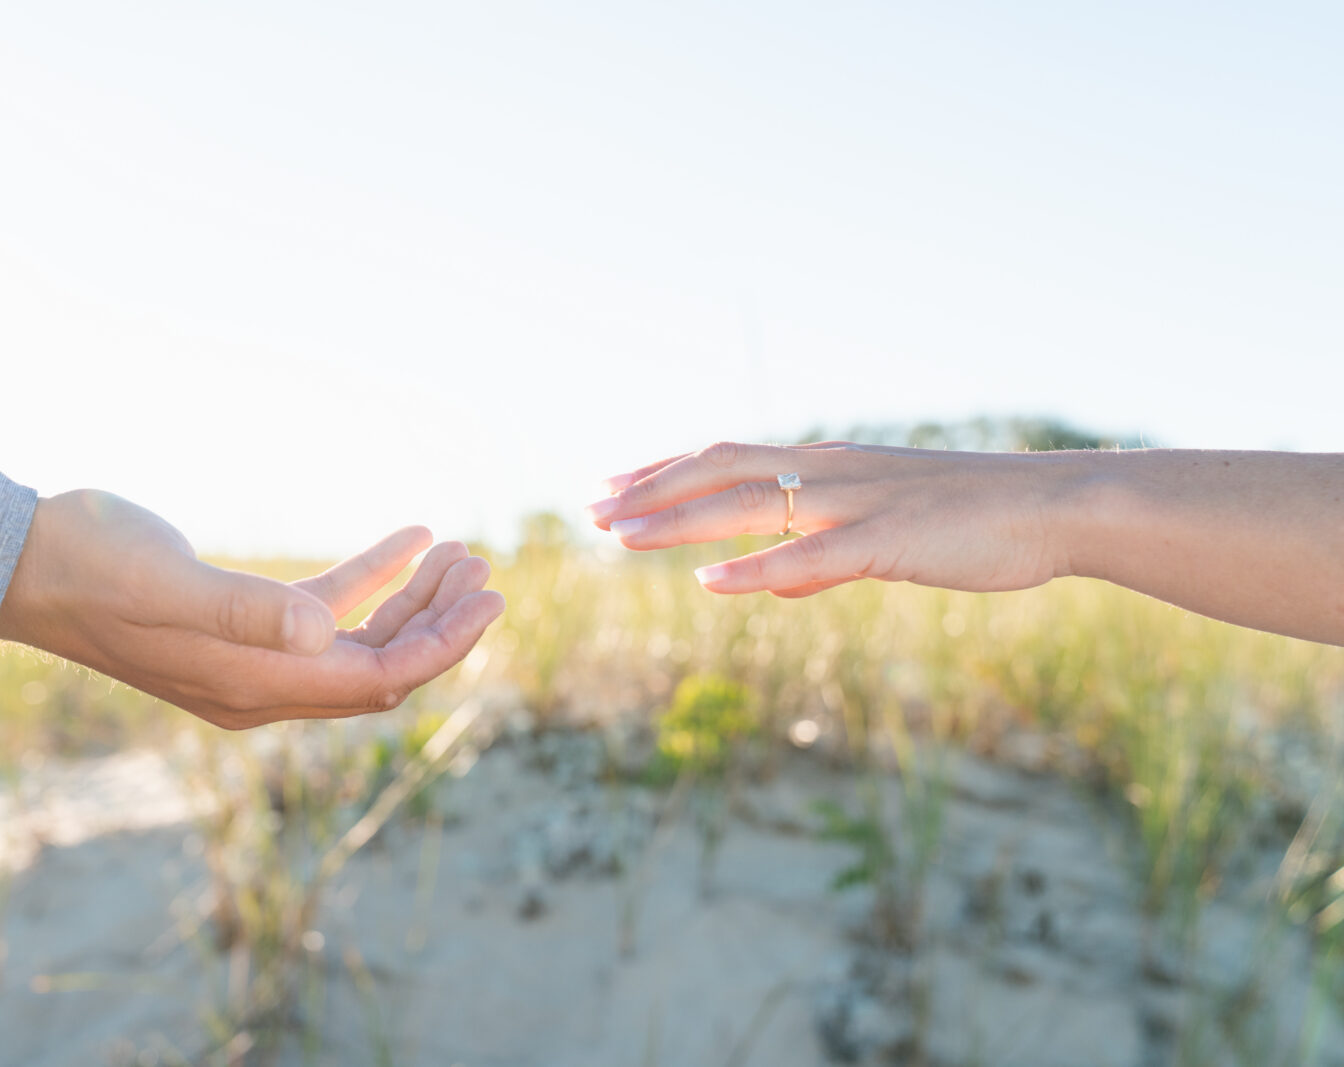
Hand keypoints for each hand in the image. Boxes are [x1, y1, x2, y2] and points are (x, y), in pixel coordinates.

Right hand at [0, 490, 505, 726]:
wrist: (20, 563)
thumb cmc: (88, 564)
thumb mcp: (166, 583)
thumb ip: (246, 610)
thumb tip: (325, 633)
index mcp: (255, 685)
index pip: (378, 680)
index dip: (442, 644)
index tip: (490, 599)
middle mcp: (263, 684)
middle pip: (380, 666)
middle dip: (439, 622)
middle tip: (485, 570)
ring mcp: (253, 657)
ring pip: (359, 641)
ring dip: (412, 601)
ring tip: (460, 552)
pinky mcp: (241, 623)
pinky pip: (325, 610)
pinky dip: (372, 578)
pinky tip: (410, 538)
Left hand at [587, 442, 1077, 598]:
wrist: (1052, 507)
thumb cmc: (971, 520)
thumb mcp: (883, 534)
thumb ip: (822, 557)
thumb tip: (769, 583)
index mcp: (826, 466)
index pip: (726, 458)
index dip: (664, 473)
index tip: (613, 486)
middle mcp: (828, 473)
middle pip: (719, 470)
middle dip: (650, 490)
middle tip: (591, 508)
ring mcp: (855, 503)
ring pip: (748, 504)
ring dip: (679, 522)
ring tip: (621, 537)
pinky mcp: (887, 540)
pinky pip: (810, 556)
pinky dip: (757, 568)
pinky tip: (712, 584)